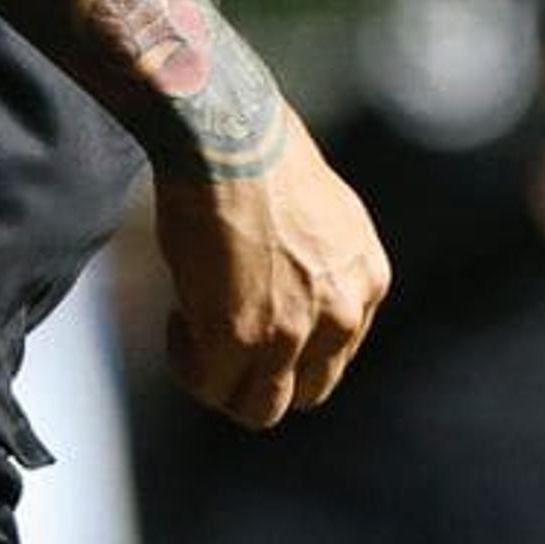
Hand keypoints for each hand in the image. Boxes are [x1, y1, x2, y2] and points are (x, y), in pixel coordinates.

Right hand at [150, 131, 389, 429]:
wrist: (227, 136)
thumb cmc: (258, 155)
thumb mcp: (321, 215)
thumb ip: (317, 265)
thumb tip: (278, 291)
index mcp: (366, 282)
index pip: (335, 354)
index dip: (288, 348)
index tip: (253, 320)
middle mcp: (341, 315)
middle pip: (306, 392)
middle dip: (261, 377)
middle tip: (221, 342)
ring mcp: (292, 334)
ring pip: (261, 407)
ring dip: (223, 383)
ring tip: (194, 335)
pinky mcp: (240, 338)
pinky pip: (210, 386)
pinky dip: (189, 364)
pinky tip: (177, 321)